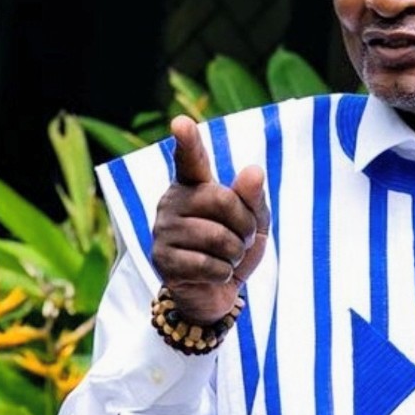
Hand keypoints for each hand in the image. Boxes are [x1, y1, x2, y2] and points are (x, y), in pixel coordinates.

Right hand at [151, 116, 269, 323]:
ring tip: (227, 257)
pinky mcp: (161, 259)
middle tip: (241, 239)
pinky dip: (223, 273)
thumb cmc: (235, 246)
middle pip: (222, 200)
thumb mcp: (253, 220)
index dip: (188, 141)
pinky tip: (215, 273)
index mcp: (194, 184)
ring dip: (235, 253)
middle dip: (245, 225)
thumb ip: (253, 196)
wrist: (217, 291)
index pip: (191, 159)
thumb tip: (253, 170)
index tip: (181, 122)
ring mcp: (162, 229)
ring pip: (218, 237)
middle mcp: (172, 201)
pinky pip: (208, 264)